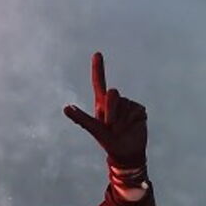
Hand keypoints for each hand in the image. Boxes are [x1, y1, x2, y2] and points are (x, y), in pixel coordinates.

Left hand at [63, 52, 146, 167]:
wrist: (127, 152)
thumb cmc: (109, 141)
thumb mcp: (95, 130)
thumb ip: (81, 118)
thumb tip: (65, 108)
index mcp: (102, 104)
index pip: (99, 83)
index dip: (98, 68)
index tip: (97, 54)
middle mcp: (115, 101)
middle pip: (112, 94)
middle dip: (110, 111)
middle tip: (110, 126)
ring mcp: (128, 104)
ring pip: (124, 104)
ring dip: (121, 119)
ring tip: (121, 129)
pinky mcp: (139, 110)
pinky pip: (136, 110)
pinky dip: (133, 121)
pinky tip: (133, 126)